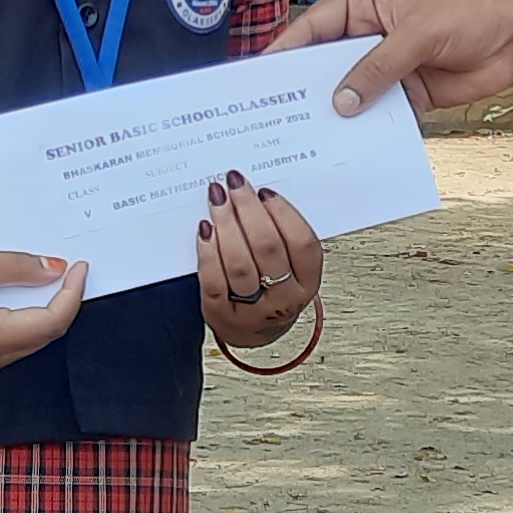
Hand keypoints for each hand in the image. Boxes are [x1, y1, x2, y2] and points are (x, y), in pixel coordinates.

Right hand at [0, 245, 85, 374]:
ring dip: (45, 306)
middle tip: (72, 265)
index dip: (72, 294)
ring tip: (54, 272)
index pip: (50, 322)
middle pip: (44, 332)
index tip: (82, 265)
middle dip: (63, 300)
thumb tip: (56, 268)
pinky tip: (26, 286)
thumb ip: (16, 267)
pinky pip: (12, 335)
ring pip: (30, 335)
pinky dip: (25, 312)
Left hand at [196, 171, 321, 346]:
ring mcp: (253, 311)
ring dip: (227, 224)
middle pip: (268, 248)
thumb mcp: (289, 266)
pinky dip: (208, 252)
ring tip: (217, 199)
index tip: (264, 191)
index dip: (284, 213)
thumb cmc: (271, 288)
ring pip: (240, 264)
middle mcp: (284, 299)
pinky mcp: (222, 315)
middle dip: (249, 210)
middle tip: (234, 184)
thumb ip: (281, 235)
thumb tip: (258, 195)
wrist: (250, 329)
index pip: (303, 244)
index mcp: (307, 281)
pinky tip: (205, 230)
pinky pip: (214, 280)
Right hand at [267, 0, 512, 116]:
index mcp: (363, 3)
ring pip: (349, 92)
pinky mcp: (404, 93)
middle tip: (275, 114)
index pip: (313, 28)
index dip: (285, 52)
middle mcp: (368, 34)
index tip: (260, 76)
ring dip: (335, 113)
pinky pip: (376, 113)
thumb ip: (378, 67)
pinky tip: (350, 146)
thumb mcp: (418, 34)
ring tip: (307, 137)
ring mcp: (385, 66)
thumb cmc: (472, 14)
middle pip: (324, 64)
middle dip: (305, 88)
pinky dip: (365, 128)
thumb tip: (344, 100)